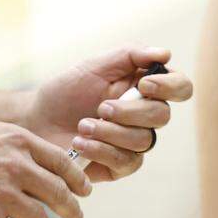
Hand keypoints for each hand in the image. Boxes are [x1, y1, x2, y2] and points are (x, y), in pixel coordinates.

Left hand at [24, 46, 192, 183]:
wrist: (37, 119)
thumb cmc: (67, 90)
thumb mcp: (94, 66)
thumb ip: (129, 55)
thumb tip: (165, 52)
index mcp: (143, 87)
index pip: (179, 87)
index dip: (170, 86)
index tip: (143, 85)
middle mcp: (144, 115)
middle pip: (162, 116)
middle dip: (130, 112)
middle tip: (101, 107)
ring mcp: (134, 142)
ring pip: (143, 140)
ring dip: (111, 131)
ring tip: (83, 126)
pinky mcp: (120, 165)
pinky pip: (127, 161)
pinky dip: (102, 150)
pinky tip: (81, 143)